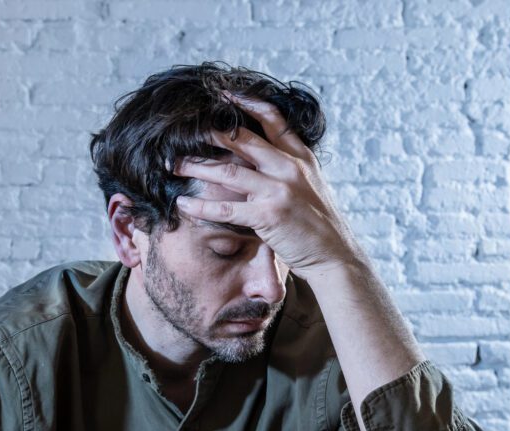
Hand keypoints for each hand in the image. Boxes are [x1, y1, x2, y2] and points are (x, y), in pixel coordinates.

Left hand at [173, 92, 359, 278]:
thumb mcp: (312, 186)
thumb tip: (265, 157)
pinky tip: (183, 203)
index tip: (225, 95)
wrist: (335, 256)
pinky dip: (201, 206)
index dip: (248, 103)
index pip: (274, 119)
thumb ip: (291, 168)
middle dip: (210, 132)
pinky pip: (226, 208)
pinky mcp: (268, 215)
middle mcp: (290, 168)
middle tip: (185, 129)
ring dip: (197, 166)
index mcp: (301, 158)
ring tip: (174, 163)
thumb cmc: (320, 225)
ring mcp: (279, 190)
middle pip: (243, 139)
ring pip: (228, 170)